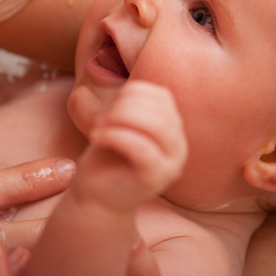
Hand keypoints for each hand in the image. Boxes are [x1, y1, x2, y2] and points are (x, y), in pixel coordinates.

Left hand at [77, 80, 186, 208]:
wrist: (96, 197)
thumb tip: (131, 77)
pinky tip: (97, 136)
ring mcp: (172, 164)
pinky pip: (141, 147)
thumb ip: (132, 105)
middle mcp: (178, 146)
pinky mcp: (156, 178)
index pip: (162, 95)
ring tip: (100, 126)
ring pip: (155, 125)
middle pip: (160, 108)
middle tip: (103, 117)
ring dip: (121, 119)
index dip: (132, 92)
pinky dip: (115, 135)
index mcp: (172, 129)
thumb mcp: (121, 124)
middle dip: (125, 106)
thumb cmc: (107, 157)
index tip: (110, 105)